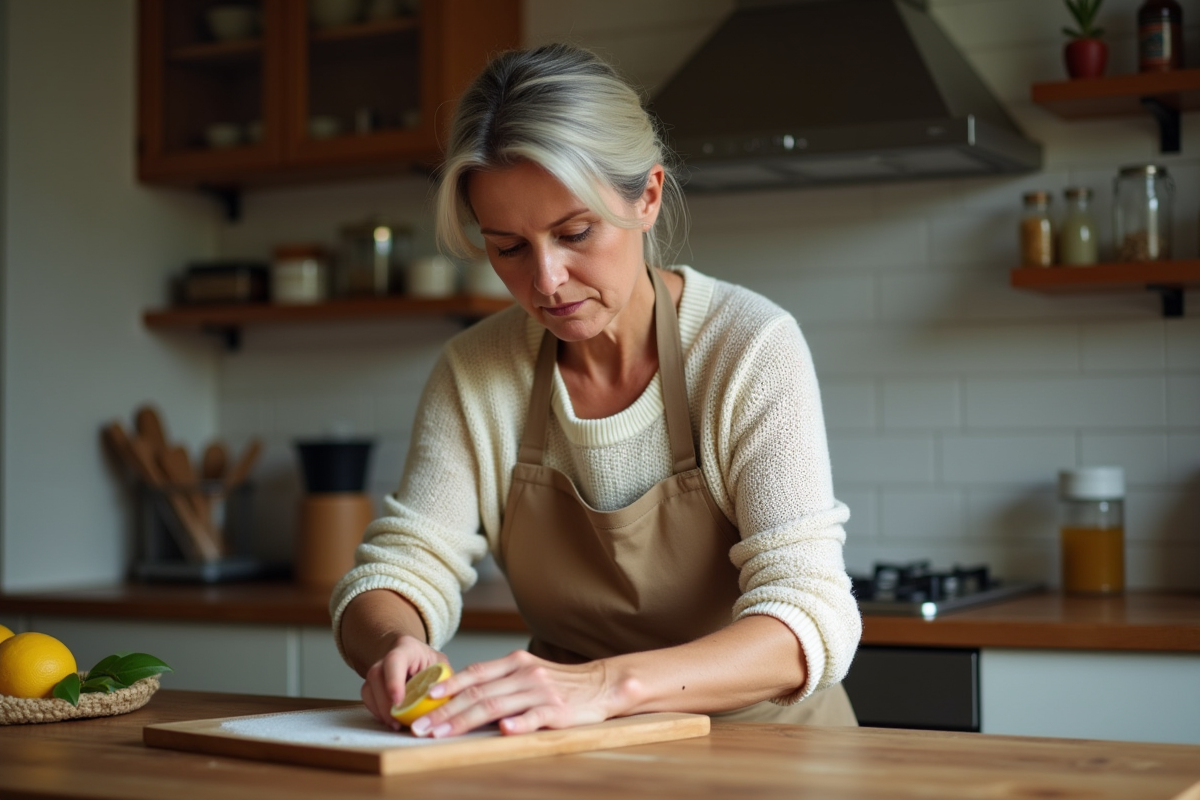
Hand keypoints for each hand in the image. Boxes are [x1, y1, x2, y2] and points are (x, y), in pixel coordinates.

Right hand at [360, 634, 447, 730]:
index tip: (398, 702)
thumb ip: (445, 679)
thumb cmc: (427, 661)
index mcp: (406, 648)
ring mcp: (376, 671)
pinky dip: (377, 712)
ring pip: (369, 689)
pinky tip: (390, 722)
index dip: (393, 681)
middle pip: (377, 676)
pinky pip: (368, 699)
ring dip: (380, 710)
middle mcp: (385, 658)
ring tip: (395, 725)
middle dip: (385, 702)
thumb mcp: (440, 664)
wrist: (410, 656)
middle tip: (397, 721)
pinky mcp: (371, 685)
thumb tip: (454, 699)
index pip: (394, 661)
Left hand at [409, 650, 621, 737]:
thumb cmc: (559, 683)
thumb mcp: (527, 674)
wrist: (602, 684)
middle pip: (478, 693)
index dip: (447, 685)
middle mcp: (524, 674)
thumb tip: (461, 696)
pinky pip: (534, 716)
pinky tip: (503, 730)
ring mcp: (540, 692)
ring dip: (465, 720)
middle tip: (421, 727)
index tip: (423, 697)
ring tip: (442, 734)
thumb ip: (500, 682)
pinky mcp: (558, 710)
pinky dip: (518, 723)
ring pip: (496, 705)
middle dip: (445, 711)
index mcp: (515, 664)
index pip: (475, 673)